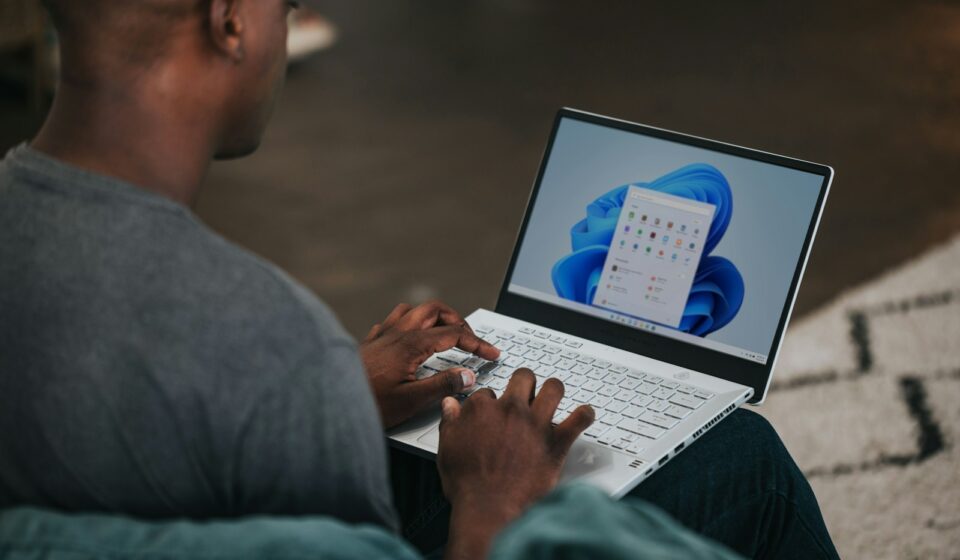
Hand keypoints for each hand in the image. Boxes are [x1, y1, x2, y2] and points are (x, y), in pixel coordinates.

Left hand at [360, 301, 499, 428]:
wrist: (329, 402)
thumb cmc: (366, 404)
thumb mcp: (411, 401)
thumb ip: (443, 386)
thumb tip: (468, 375)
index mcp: (411, 344)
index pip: (454, 333)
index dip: (478, 343)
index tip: (491, 354)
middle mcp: (396, 333)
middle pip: (435, 310)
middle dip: (457, 320)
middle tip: (470, 339)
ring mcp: (381, 335)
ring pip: (413, 310)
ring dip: (433, 316)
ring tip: (444, 333)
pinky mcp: (370, 343)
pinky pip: (393, 320)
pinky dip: (410, 323)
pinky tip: (410, 339)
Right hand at [437, 369, 594, 559]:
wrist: (489, 509)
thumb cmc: (468, 484)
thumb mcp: (447, 449)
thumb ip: (450, 422)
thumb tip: (450, 405)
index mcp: (482, 409)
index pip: (488, 392)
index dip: (491, 402)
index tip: (493, 412)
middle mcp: (511, 410)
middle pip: (523, 378)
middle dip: (524, 383)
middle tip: (525, 394)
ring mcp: (536, 424)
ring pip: (554, 388)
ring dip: (554, 391)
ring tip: (553, 396)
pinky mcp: (556, 442)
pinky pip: (579, 418)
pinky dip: (585, 415)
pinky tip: (583, 415)